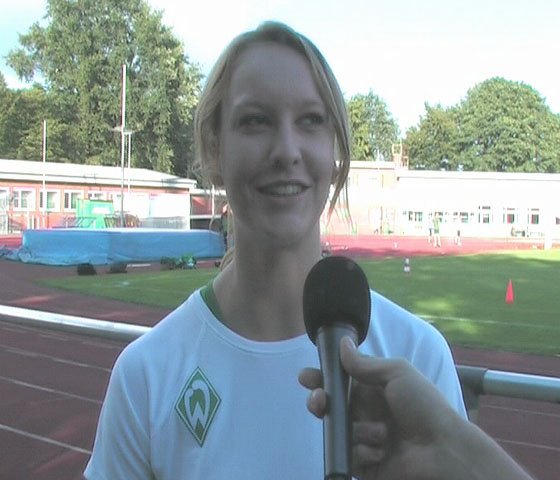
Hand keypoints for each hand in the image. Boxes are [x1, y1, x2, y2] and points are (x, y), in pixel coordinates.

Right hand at [299, 337, 455, 479]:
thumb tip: (341, 344)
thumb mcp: (397, 373)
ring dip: (355, 429)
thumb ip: (365, 363)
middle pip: (331, 405)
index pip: (341, 380)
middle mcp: (366, 412)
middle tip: (319, 400)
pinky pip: (349, 454)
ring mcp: (364, 438)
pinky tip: (380, 452)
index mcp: (373, 390)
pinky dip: (362, 451)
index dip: (322, 377)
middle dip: (320, 401)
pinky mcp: (364, 464)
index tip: (306, 376)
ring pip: (339, 429)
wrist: (443, 450)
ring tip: (380, 433)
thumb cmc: (423, 406)